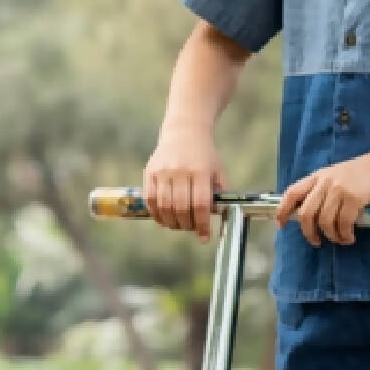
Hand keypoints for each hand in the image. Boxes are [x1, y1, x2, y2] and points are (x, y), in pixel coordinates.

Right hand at [143, 124, 228, 242]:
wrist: (184, 131)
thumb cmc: (204, 155)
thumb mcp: (218, 171)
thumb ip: (219, 194)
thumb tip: (217, 219)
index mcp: (200, 171)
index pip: (200, 204)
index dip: (201, 224)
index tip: (204, 237)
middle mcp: (180, 171)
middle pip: (180, 208)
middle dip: (186, 225)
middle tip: (191, 228)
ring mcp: (163, 171)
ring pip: (163, 206)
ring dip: (171, 222)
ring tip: (178, 225)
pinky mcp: (150, 172)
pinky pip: (149, 200)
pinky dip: (156, 214)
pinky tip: (164, 219)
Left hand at [276, 149, 369, 245]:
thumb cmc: (368, 172)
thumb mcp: (340, 175)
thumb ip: (327, 189)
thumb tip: (316, 214)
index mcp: (319, 175)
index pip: (292, 192)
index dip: (283, 210)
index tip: (281, 224)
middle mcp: (326, 181)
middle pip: (307, 213)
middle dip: (309, 232)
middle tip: (316, 242)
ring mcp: (340, 188)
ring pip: (325, 221)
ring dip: (331, 236)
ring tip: (341, 240)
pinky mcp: (355, 197)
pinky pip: (343, 223)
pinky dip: (345, 235)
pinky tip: (349, 237)